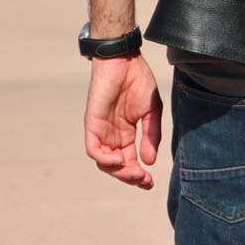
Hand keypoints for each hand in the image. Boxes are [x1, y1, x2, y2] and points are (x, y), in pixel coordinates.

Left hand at [84, 54, 162, 189]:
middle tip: (143, 181)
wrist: (124, 60)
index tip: (150, 183)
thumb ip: (151, 136)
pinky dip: (104, 159)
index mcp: (126, 133)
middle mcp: (112, 135)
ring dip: (118, 171)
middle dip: (129, 177)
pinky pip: (93, 148)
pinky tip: (118, 160)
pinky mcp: (92, 124)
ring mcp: (101, 130)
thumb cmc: (139, 81)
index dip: (138, 175)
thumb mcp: (152, 112)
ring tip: (134, 173)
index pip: (129, 161)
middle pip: (116, 166)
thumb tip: (150, 161)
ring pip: (104, 162)